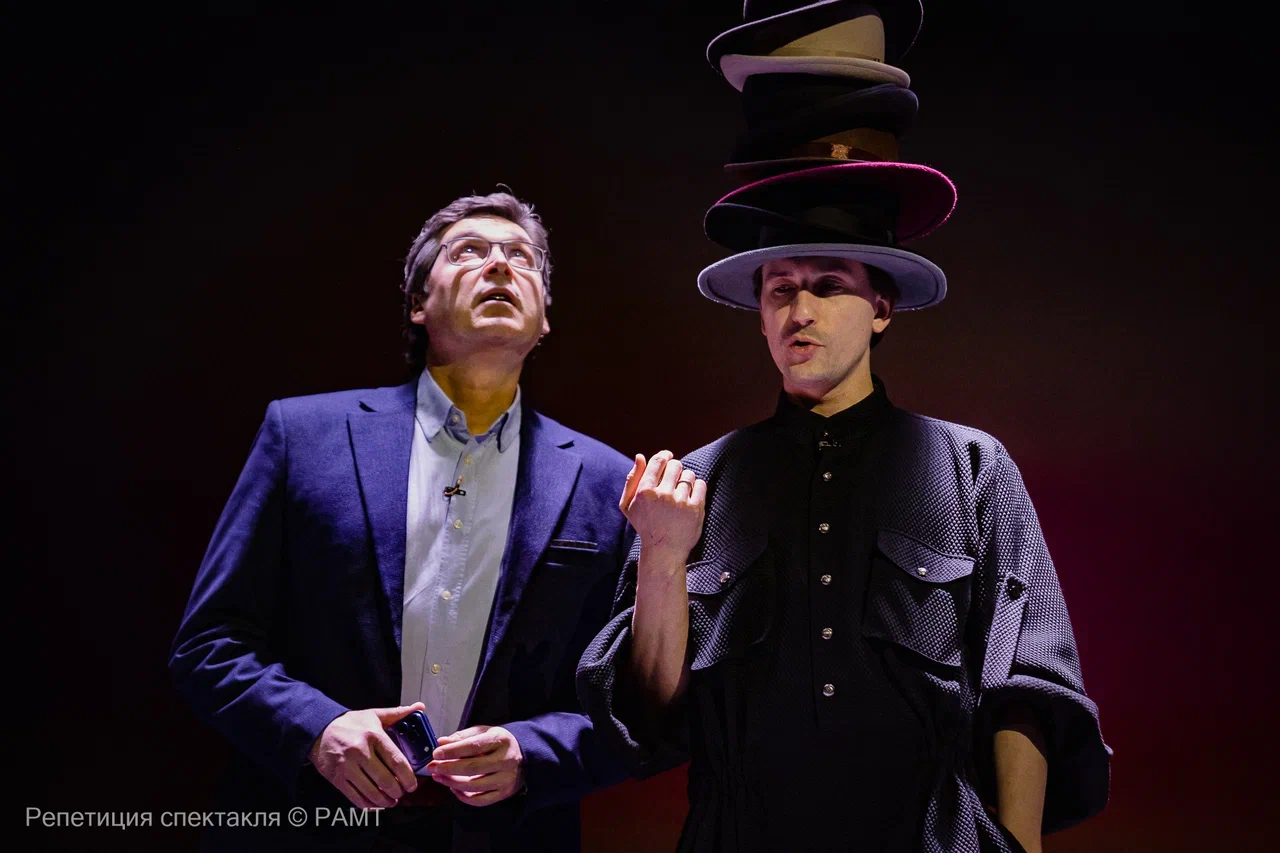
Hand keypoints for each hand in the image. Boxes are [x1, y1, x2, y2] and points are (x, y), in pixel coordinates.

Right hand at [308, 703, 422, 808]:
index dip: (407, 777)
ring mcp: (346, 767)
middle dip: (397, 791)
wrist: (319, 730)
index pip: (396, 760)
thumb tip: (419, 707)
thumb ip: (397, 713)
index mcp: (373, 735)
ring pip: (371, 792)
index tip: (412, 784)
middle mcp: (360, 752)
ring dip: (385, 801)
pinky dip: (368, 804)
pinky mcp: (336, 778)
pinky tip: (375, 803)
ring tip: (391, 800)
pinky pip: (355, 797)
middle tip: (402, 792)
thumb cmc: (350, 724)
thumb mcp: (373, 715)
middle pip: (385, 780)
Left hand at [426, 725, 524, 805]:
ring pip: (474, 786)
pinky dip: (463, 796)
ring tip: (438, 777)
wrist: (522, 756)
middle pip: (473, 767)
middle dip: (448, 768)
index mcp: (501, 740)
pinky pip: (480, 800)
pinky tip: (453, 788)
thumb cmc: (497, 743)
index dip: (453, 750)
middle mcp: (506, 760)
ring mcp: (505, 779)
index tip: (436, 753)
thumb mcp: (483, 732)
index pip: (474, 746)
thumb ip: (462, 737)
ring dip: (452, 783)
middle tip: (432, 767)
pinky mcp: (503, 793)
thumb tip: (442, 742)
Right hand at [619, 451, 706, 561]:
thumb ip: (632, 479)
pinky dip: (697, 488)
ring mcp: (680, 502)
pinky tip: (690, 497)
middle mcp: (662, 495)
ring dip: (686, 480)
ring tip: (680, 492)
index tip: (668, 457)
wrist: (663, 549)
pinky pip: (700, 484)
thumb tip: (640, 456)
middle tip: (673, 480)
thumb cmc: (645, 524)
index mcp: (644, 491)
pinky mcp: (695, 509)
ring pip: (689, 475)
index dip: (665, 456)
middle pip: (675, 465)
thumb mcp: (628, 505)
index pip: (658, 461)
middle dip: (675, 469)